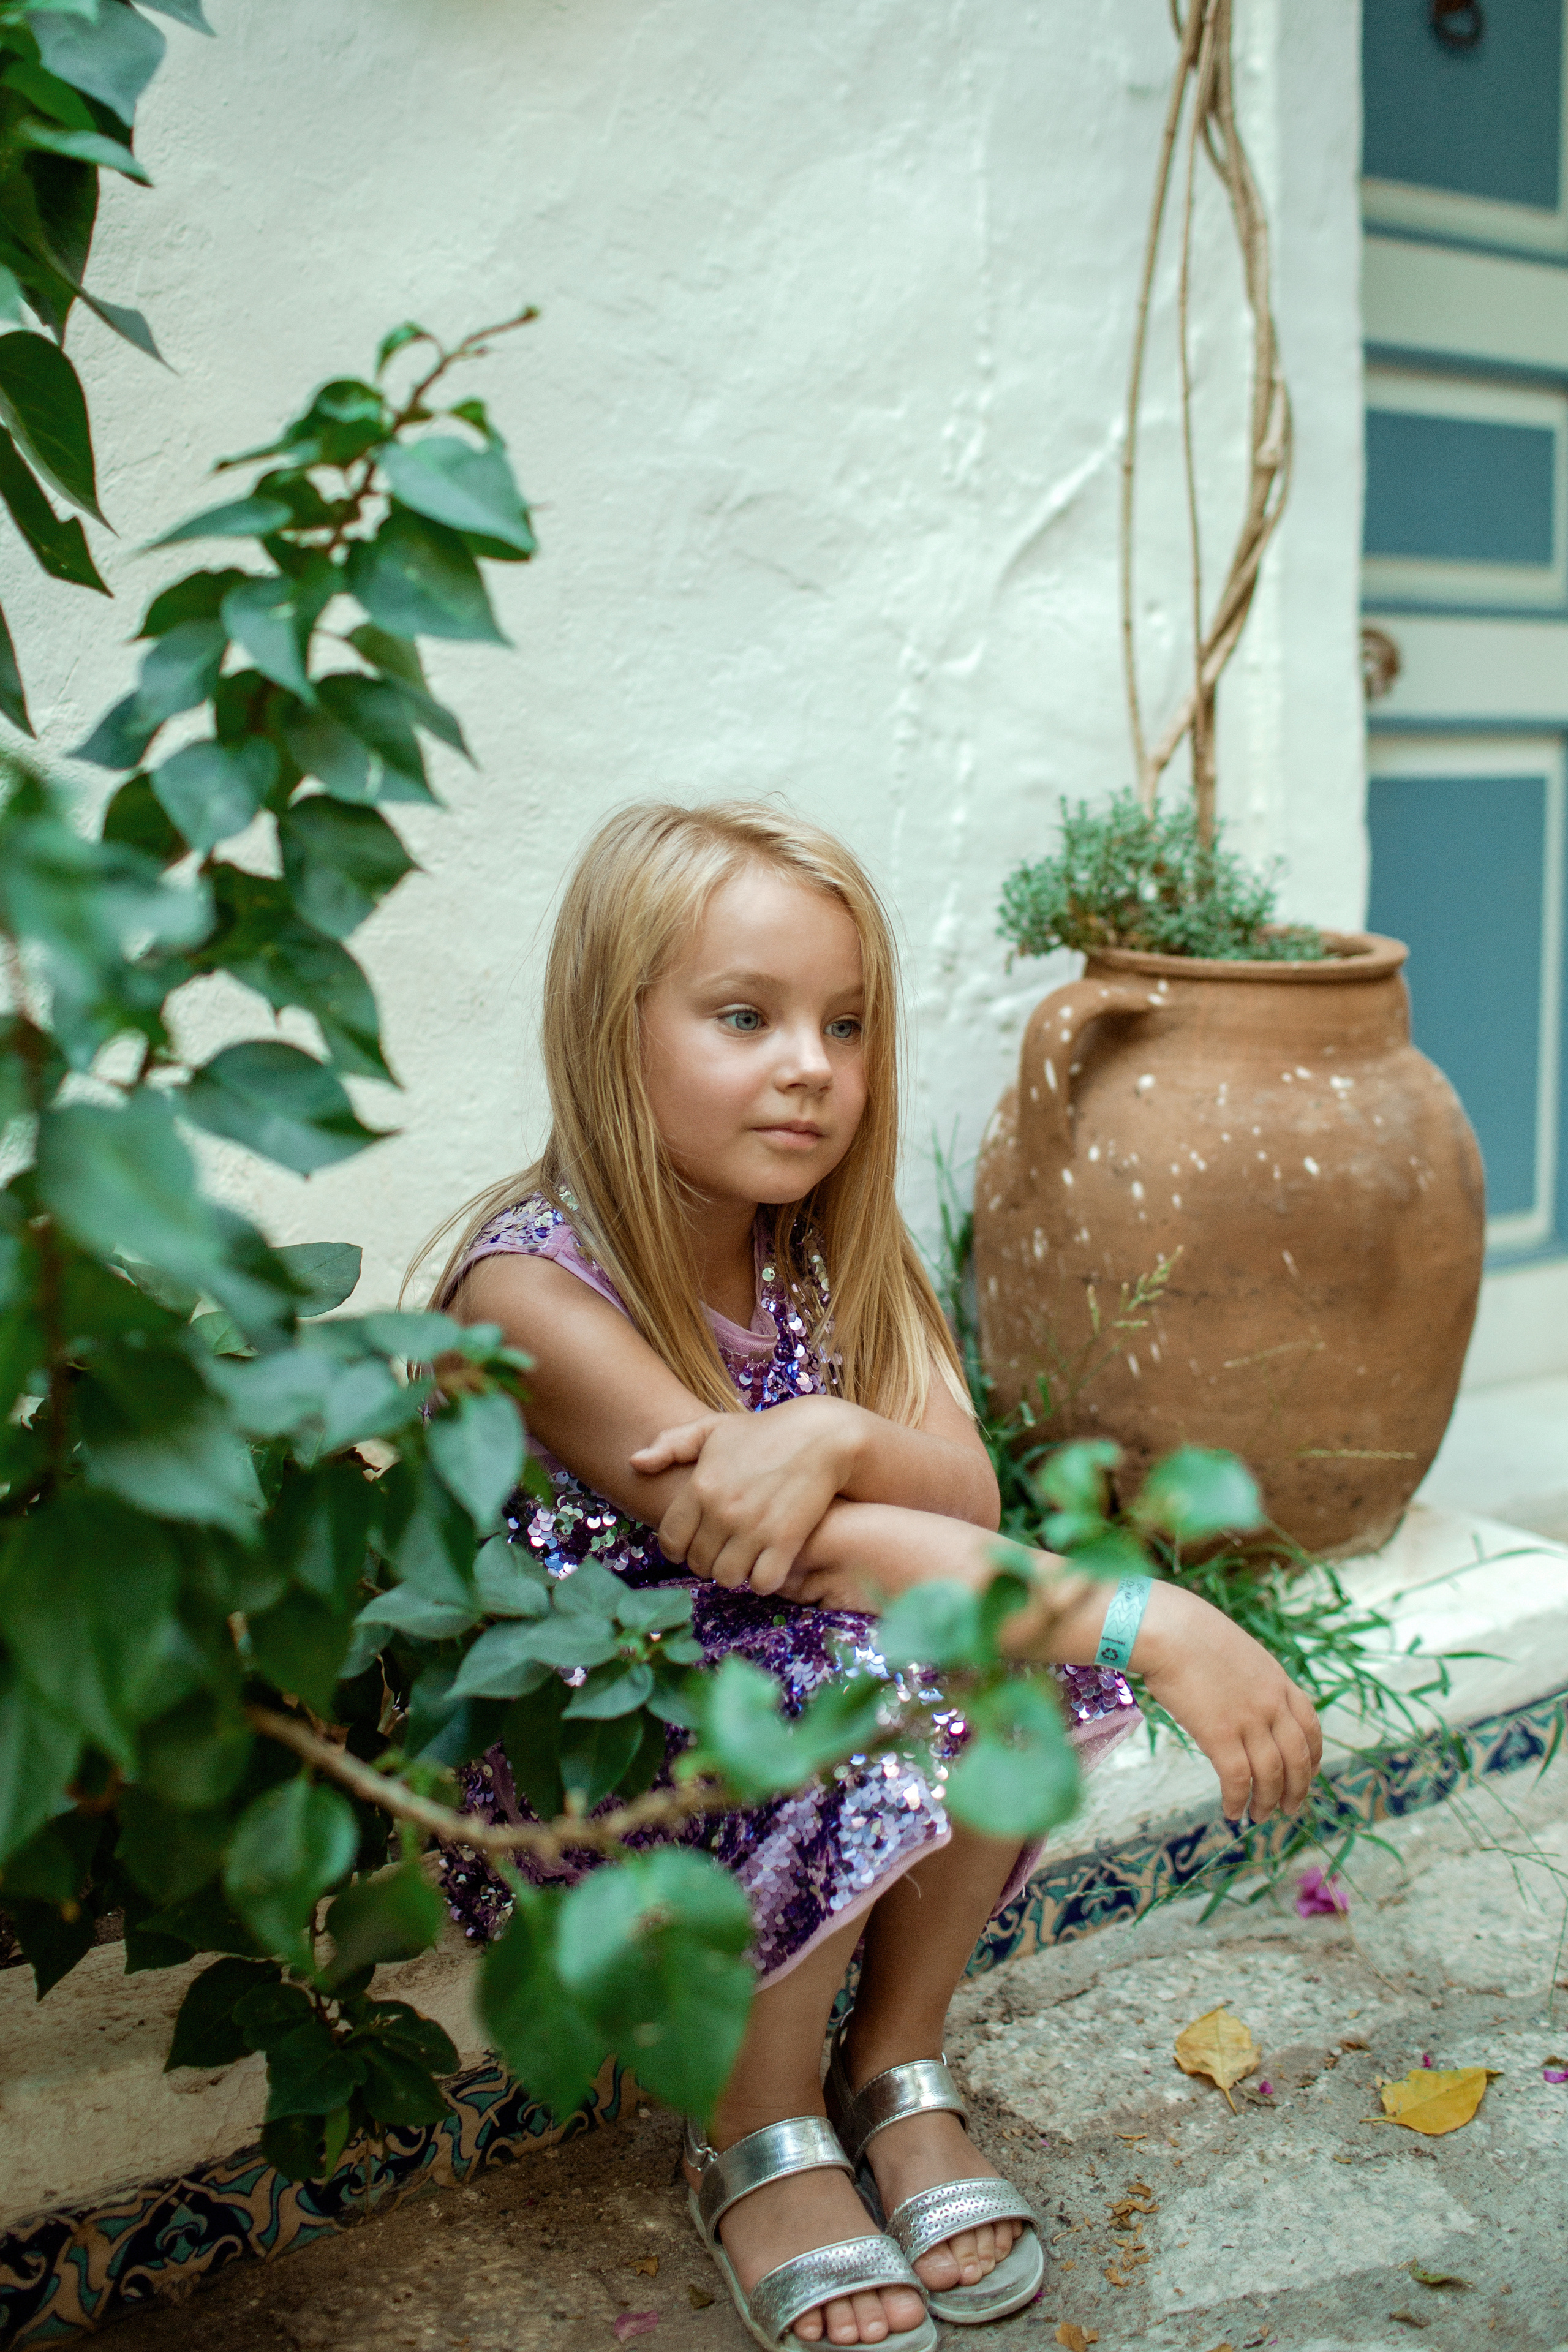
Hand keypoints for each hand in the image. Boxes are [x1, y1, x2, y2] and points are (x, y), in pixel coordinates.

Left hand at [630, 1396, 865, 1594]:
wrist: (822, 1436)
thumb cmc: (764, 1432)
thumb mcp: (714, 1428)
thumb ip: (671, 1444)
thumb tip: (634, 1463)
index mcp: (700, 1486)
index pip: (670, 1541)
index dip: (679, 1549)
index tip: (694, 1544)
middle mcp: (722, 1510)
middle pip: (698, 1563)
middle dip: (708, 1561)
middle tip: (724, 1550)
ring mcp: (754, 1528)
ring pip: (727, 1577)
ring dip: (735, 1572)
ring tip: (745, 1558)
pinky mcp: (785, 1540)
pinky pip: (762, 1583)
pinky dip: (764, 1579)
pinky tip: (770, 1563)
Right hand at [1131, 1581, 1322, 1820]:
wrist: (1167, 1629)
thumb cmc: (1190, 1633)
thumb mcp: (1237, 1651)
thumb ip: (1249, 1678)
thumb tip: (1241, 1697)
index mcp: (1278, 1680)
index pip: (1310, 1726)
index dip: (1313, 1756)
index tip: (1308, 1773)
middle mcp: (1271, 1703)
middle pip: (1297, 1757)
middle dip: (1297, 1789)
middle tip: (1288, 1809)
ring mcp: (1248, 1719)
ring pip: (1271, 1774)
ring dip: (1267, 1801)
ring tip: (1259, 1817)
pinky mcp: (1220, 1734)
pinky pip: (1237, 1779)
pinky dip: (1237, 1800)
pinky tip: (1231, 1811)